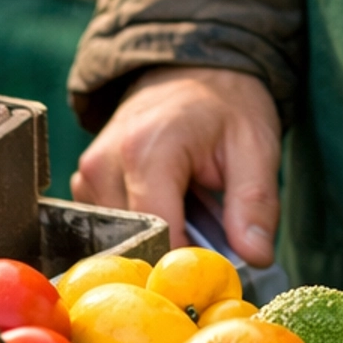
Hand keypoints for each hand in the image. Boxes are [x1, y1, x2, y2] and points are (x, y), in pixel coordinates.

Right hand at [72, 66, 281, 262]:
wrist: (191, 70)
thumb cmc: (225, 105)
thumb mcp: (255, 144)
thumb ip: (255, 202)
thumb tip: (256, 258)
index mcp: (147, 150)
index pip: (159, 237)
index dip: (190, 262)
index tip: (217, 272)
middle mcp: (105, 163)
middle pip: (135, 244)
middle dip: (172, 254)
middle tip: (209, 238)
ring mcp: (89, 174)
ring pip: (120, 242)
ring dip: (156, 241)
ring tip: (190, 212)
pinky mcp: (86, 183)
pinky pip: (109, 229)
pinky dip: (140, 230)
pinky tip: (168, 208)